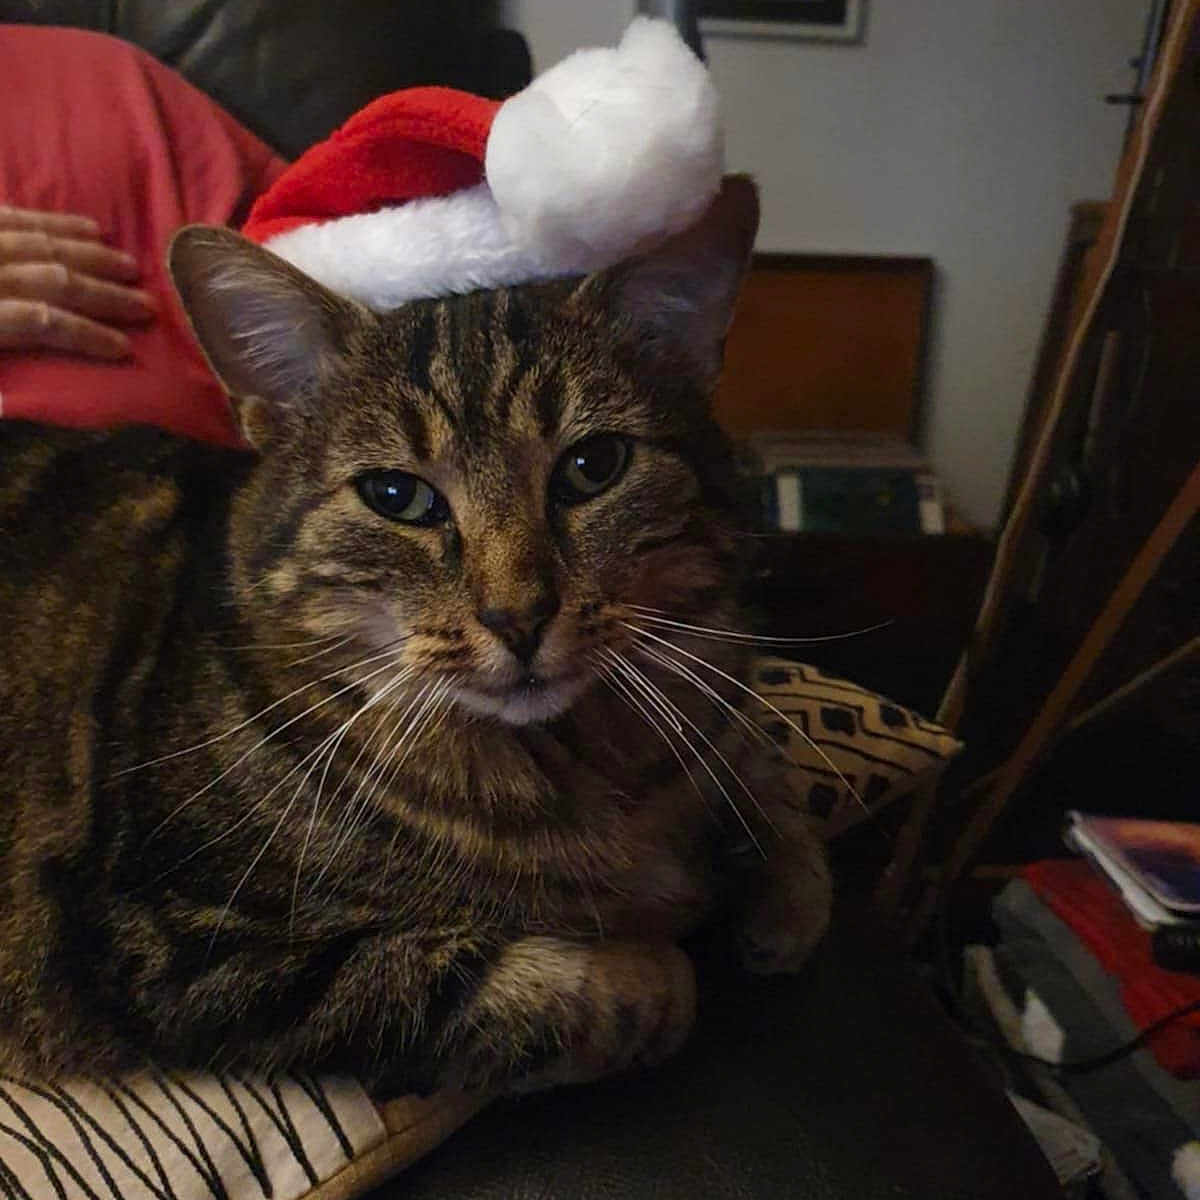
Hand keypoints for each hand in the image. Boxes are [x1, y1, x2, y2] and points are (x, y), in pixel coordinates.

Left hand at [0, 206, 156, 360]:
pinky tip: (91, 229)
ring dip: (94, 259)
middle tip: (147, 307)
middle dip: (106, 295)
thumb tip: (11, 412)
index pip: (42, 322)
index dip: (86, 335)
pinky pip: (19, 215)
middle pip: (56, 281)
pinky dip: (58, 222)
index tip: (124, 348)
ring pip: (46, 245)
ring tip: (131, 269)